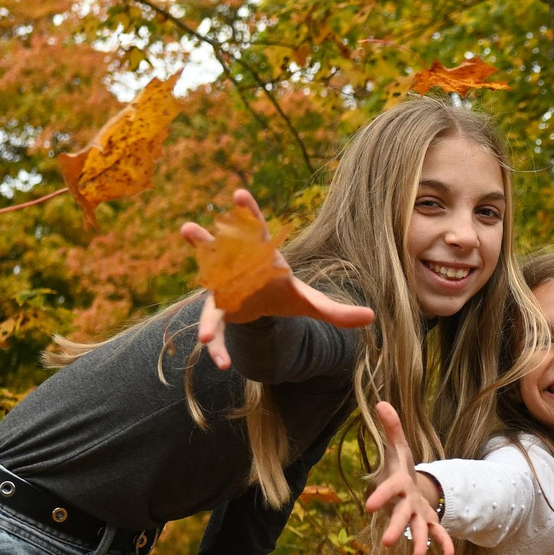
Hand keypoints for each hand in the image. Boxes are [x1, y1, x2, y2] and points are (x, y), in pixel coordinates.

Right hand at [183, 190, 375, 370]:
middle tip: (189, 228)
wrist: (261, 306)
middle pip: (221, 250)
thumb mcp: (309, 302)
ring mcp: (223, 286)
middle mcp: (238, 266)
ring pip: (206, 275)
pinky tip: (219, 360)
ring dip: (194, 267)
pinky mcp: (218, 309)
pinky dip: (216, 339)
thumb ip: (336, 311)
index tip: (239, 194)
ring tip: (182, 250)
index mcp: (262, 259)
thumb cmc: (282, 293)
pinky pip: (215, 323)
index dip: (248, 213)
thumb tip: (371, 317)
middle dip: (206, 240)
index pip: (256, 232)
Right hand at [363, 400, 454, 554]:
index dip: (380, 496)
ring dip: (417, 542)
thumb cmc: (400, 468)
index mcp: (397, 485)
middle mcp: (404, 503)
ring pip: (416, 529)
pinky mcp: (429, 522)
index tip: (370, 506)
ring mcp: (416, 514)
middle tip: (385, 542)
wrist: (407, 488)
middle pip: (399, 515)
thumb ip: (392, 427)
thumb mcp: (398, 446)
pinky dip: (442, 544)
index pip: (388, 489)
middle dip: (393, 528)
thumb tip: (381, 402)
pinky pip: (436, 534)